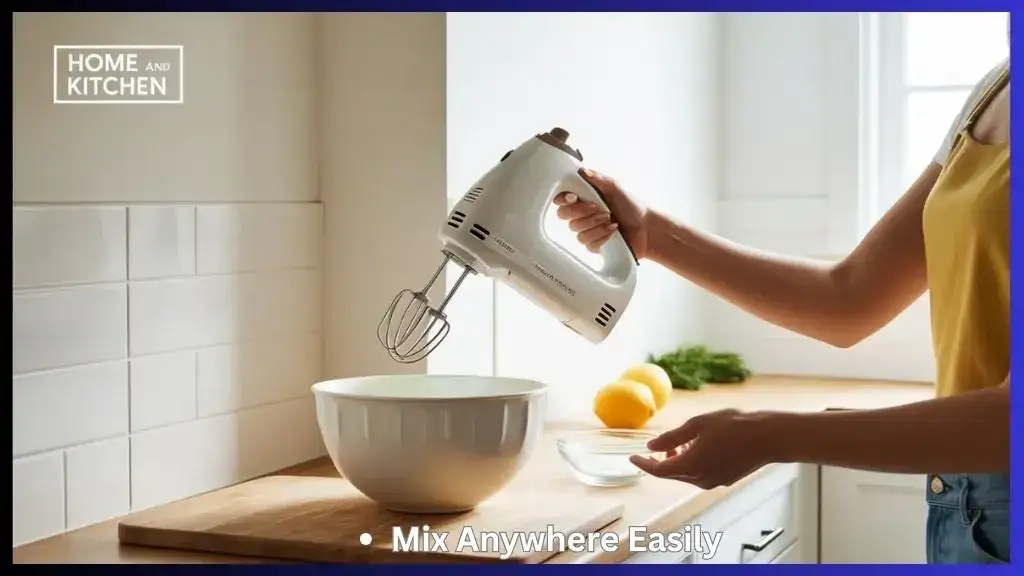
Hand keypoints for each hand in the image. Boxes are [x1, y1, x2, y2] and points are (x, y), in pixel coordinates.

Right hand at [553, 168, 649, 257]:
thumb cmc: (632, 207)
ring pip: (576, 229)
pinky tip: (612, 231)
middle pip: (563, 214)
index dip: (562, 198)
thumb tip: (583, 171)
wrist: (646, 228)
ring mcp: (586, 230)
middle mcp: (582, 214)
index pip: (561, 198)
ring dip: (594, 223)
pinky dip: (601, 235)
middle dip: (581, 211)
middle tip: (597, 207)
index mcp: (584, 197)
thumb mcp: (616, 188)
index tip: (573, 197)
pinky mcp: (592, 244)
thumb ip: (599, 179)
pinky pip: (587, 242)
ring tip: (611, 219)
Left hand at [629, 409, 777, 489]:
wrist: (767, 438)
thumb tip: (651, 446)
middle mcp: (700, 479)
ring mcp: (713, 482)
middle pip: (672, 474)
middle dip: (661, 462)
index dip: (643, 464)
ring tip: (680, 443)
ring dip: (678, 462)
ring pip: (687, 475)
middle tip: (657, 448)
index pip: (658, 470)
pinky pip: (701, 474)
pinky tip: (698, 448)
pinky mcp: (725, 480)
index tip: (632, 457)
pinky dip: (693, 464)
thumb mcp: (697, 425)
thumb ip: (671, 437)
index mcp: (690, 466)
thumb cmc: (732, 426)